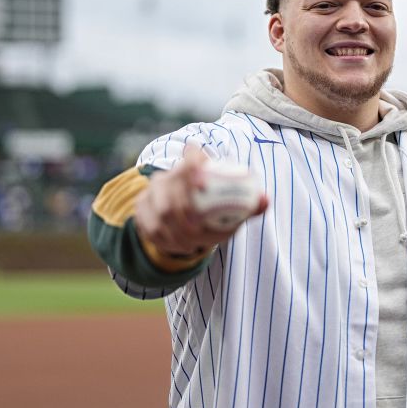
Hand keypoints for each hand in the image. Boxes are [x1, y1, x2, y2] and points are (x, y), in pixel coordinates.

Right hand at [135, 143, 269, 256]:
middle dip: (194, 222)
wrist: (173, 204)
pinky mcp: (141, 211)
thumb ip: (248, 202)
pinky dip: (169, 242)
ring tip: (197, 245)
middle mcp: (166, 177)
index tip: (206, 186)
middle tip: (207, 237)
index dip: (196, 167)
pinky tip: (182, 247)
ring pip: (164, 217)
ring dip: (183, 236)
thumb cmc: (207, 200)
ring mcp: (150, 194)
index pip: (193, 160)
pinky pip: (153, 230)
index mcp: (189, 166)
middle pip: (177, 199)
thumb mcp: (227, 200)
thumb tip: (265, 202)